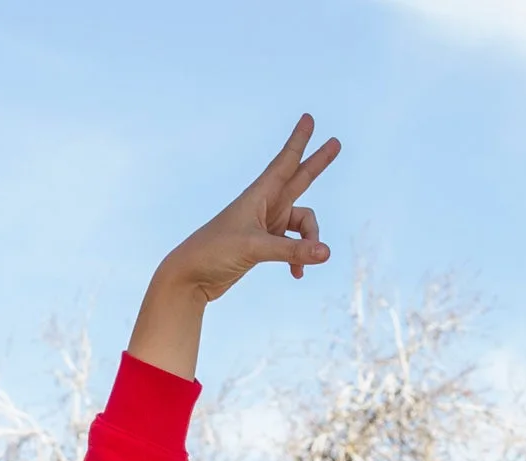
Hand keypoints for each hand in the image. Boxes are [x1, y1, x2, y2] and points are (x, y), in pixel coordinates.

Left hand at [127, 115, 339, 377]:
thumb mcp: (255, 249)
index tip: (308, 117)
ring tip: (301, 266)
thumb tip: (326, 253)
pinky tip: (296, 274)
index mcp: (258, 195)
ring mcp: (265, 225)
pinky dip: (297, 258)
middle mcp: (264, 205)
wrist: (189, 278)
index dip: (299, 140)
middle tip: (336, 142)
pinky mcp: (262, 246)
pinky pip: (291, 246)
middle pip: (299, 179)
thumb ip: (292, 250)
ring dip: (307, 241)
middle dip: (317, 163)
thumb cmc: (215, 254)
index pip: (285, 161)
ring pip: (301, 224)